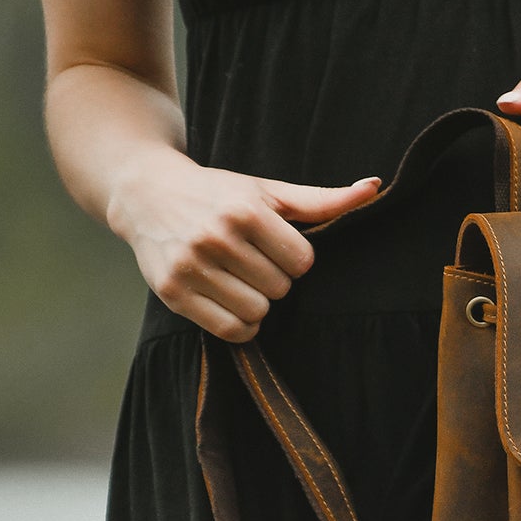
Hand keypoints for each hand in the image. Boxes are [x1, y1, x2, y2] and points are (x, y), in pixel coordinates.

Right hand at [105, 150, 380, 341]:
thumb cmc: (218, 194)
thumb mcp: (267, 192)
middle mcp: (216, 238)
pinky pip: (230, 331)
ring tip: (238, 280)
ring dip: (256, 303)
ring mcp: (191, 267)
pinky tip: (230, 301)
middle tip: (251, 262)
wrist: (146, 193)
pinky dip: (240, 324)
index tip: (274, 246)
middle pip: (280, 289)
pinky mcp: (173, 293)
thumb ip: (321, 199)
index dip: (294, 258)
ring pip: (258, 313)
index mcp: (245, 211)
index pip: (302, 261)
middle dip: (273, 279)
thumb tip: (374, 189)